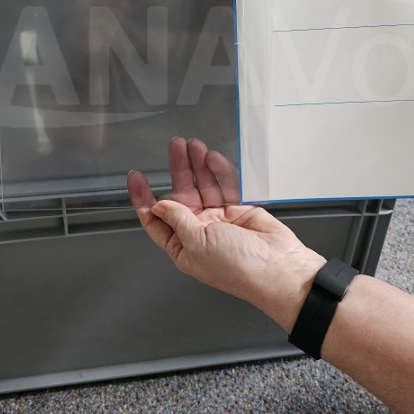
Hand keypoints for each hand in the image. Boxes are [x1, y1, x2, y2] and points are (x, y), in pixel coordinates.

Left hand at [127, 137, 324, 330]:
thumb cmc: (239, 268)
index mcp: (183, 247)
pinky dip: (219, 171)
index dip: (144, 197)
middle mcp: (199, 232)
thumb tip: (160, 204)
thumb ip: (178, 219)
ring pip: (203, 186)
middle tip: (175, 146)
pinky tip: (212, 159)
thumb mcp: (197, 243)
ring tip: (193, 145)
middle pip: (181, 195)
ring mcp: (220, 219)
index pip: (156, 219)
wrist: (278, 268)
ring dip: (197, 165)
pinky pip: (225, 185)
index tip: (136, 177)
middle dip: (177, 170)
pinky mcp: (239, 209)